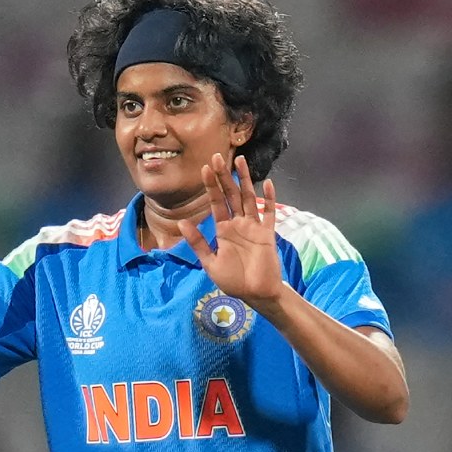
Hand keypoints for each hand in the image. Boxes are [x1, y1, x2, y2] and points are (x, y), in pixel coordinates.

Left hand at [178, 153, 283, 308]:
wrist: (255, 294)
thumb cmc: (232, 280)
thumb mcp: (210, 262)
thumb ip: (198, 243)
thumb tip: (182, 223)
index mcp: (223, 230)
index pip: (216, 203)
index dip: (211, 186)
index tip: (204, 169)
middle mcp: (238, 224)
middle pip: (230, 195)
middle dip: (224, 176)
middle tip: (217, 156)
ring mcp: (254, 227)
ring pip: (248, 198)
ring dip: (244, 180)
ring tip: (240, 160)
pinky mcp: (268, 234)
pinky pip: (269, 213)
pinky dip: (269, 199)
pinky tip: (267, 183)